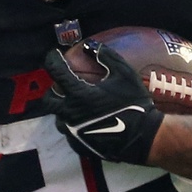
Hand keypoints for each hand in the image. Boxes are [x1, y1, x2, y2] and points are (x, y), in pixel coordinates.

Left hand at [40, 44, 163, 164]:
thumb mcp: (124, 74)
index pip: (56, 72)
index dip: (52, 60)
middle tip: (62, 86)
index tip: (53, 55)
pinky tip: (84, 121)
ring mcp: (73, 132)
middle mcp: (70, 114)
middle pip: (48, 100)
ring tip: (75, 105)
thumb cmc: (134, 104)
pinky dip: (72, 125)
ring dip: (63, 109)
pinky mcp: (79, 145)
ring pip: (58, 118)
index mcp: (79, 95)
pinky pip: (69, 133)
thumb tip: (90, 46)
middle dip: (52, 90)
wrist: (143, 137)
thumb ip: (106, 57)